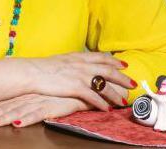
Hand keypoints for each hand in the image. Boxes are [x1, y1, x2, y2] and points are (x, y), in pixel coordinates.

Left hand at [0, 94, 91, 127]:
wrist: (84, 86)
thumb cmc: (60, 92)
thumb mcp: (40, 94)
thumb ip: (25, 100)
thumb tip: (8, 108)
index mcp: (24, 93)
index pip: (2, 102)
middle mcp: (29, 96)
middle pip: (5, 107)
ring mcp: (40, 100)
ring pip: (17, 110)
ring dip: (2, 117)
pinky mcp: (53, 105)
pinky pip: (37, 114)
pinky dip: (26, 118)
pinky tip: (17, 123)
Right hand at [15, 52, 135, 110]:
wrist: (32, 72)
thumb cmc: (43, 67)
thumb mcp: (61, 59)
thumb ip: (73, 62)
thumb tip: (78, 64)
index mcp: (78, 56)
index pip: (101, 57)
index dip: (114, 61)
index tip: (124, 64)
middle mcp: (82, 65)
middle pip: (108, 70)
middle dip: (122, 78)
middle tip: (133, 83)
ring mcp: (80, 76)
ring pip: (104, 85)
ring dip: (116, 94)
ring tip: (123, 100)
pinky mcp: (75, 87)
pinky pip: (93, 97)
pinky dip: (102, 103)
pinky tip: (106, 109)